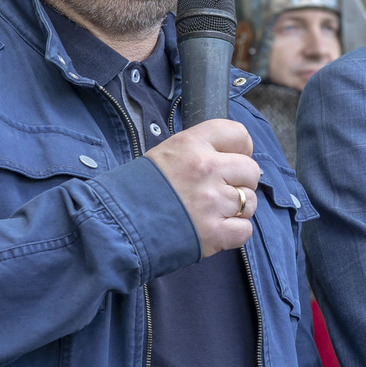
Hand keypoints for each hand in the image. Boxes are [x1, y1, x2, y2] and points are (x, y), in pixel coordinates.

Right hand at [145, 119, 260, 257]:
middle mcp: (206, 169)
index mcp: (192, 144)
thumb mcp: (165, 154)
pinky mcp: (214, 233)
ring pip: (250, 201)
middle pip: (251, 170)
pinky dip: (234, 232)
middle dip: (241, 181)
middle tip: (220, 190)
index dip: (241, 148)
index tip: (234, 158)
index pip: (239, 134)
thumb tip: (231, 155)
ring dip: (237, 208)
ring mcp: (212, 202)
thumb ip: (200, 150)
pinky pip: (245, 229)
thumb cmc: (137, 190)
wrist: (114, 226)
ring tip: (212, 211)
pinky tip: (214, 229)